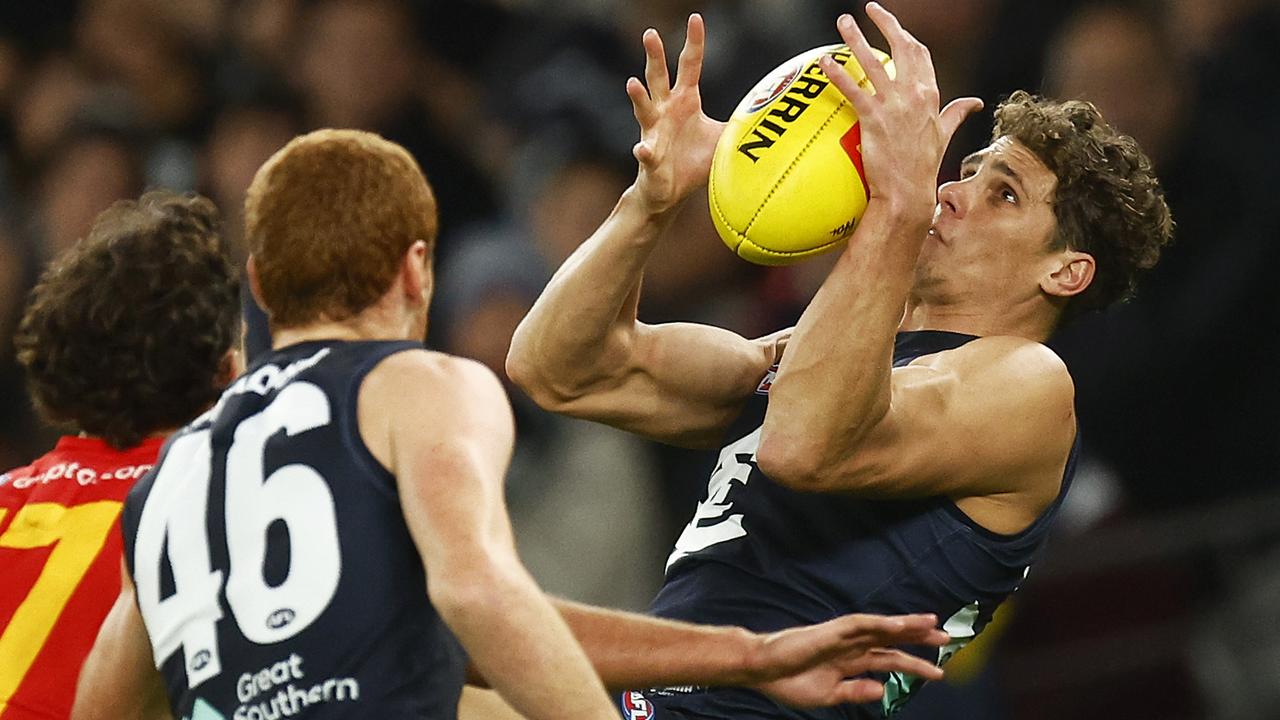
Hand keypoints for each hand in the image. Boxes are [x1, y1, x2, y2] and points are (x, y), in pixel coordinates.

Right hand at [626, 14, 726, 214]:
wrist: (669, 191)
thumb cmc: (692, 161)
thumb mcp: (722, 137)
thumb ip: (741, 121)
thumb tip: (770, 112)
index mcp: (685, 100)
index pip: (689, 65)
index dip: (693, 42)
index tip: (695, 18)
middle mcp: (665, 111)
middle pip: (659, 77)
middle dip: (655, 56)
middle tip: (651, 33)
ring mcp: (654, 132)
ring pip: (644, 108)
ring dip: (638, 96)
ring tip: (632, 83)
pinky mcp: (650, 158)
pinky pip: (646, 152)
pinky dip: (644, 151)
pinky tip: (642, 150)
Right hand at [746, 613, 948, 707]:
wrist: (762, 670)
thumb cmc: (788, 681)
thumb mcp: (829, 695)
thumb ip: (855, 691)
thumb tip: (882, 690)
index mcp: (850, 661)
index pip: (889, 660)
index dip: (913, 665)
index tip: (938, 673)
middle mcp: (851, 646)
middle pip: (891, 640)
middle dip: (919, 639)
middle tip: (947, 638)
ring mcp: (843, 636)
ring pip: (882, 628)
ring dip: (907, 625)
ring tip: (933, 625)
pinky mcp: (833, 630)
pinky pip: (862, 624)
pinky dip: (881, 623)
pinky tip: (900, 624)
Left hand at [819, 3, 982, 214]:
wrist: (908, 193)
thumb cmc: (923, 167)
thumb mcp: (944, 135)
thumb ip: (956, 114)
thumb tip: (975, 103)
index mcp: (931, 94)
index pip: (919, 53)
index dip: (905, 34)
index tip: (892, 24)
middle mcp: (915, 94)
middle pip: (900, 46)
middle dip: (884, 23)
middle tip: (868, 9)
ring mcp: (894, 105)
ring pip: (873, 62)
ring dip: (855, 39)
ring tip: (843, 22)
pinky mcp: (874, 118)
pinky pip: (853, 89)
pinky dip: (838, 74)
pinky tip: (824, 62)